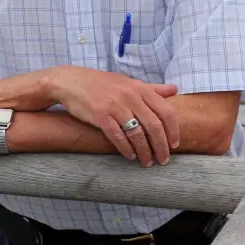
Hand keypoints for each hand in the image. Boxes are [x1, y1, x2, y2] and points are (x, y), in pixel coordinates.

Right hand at [48, 66, 179, 166]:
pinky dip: (126, 149)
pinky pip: (118, 136)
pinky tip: (129, 156)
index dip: (173, 131)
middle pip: (154, 126)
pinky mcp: (100, 115)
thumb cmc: (100, 83)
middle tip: (163, 160)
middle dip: (161, 146)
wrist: (70, 81)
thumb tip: (175, 89)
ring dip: (144, 152)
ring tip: (147, 162)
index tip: (174, 144)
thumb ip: (152, 88)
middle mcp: (130, 96)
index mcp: (139, 88)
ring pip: (137, 134)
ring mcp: (115, 106)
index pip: (166, 112)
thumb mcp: (127, 82)